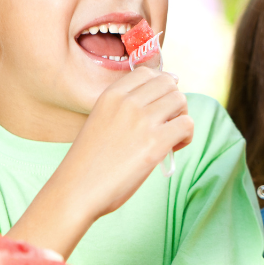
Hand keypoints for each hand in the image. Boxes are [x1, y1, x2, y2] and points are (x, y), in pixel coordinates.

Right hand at [67, 67, 193, 218]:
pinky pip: (187, 124)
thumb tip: (162, 97)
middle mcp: (127, 102)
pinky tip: (172, 148)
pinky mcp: (155, 143)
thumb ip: (125, 108)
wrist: (76, 191)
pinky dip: (186, 136)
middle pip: (169, 83)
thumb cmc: (89, 162)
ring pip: (181, 100)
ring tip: (170, 137)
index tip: (159, 104)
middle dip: (173, 102)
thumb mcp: (101, 120)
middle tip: (166, 124)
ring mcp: (141, 121)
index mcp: (110, 95)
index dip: (160, 87)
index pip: (148, 72)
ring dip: (181, 118)